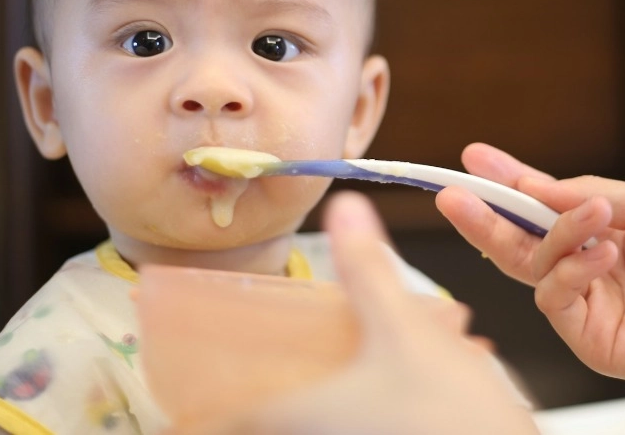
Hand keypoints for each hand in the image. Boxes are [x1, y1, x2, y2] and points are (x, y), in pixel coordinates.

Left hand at [170, 190, 537, 434]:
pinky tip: (376, 383)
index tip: (175, 400)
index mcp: (298, 414)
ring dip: (304, 396)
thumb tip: (347, 211)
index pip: (216, 423)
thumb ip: (368, 270)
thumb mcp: (402, 328)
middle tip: (243, 369)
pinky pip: (346, 421)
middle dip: (250, 395)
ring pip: (307, 418)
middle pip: (260, 419)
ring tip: (322, 367)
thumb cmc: (449, 417)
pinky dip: (345, 402)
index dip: (192, 412)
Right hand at [436, 143, 624, 396]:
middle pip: (517, 244)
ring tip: (593, 218)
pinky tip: (603, 255)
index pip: (539, 210)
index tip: (473, 159)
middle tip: (453, 194)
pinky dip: (570, 271)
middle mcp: (585, 270)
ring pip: (534, 268)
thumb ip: (584, 197)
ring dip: (555, 236)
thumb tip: (531, 185)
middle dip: (483, 217)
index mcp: (599, 234)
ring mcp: (586, 307)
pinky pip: (554, 300)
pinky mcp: (591, 340)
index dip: (505, 185)